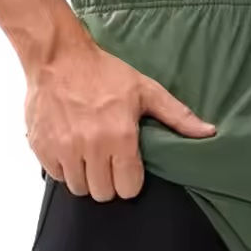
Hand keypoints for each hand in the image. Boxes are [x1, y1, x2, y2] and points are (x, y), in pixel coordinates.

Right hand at [24, 41, 215, 200]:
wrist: (58, 57)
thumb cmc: (104, 73)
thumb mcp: (147, 91)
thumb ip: (178, 116)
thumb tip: (208, 132)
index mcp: (119, 137)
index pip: (128, 188)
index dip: (131, 181)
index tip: (129, 169)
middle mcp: (90, 147)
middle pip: (104, 193)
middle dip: (110, 182)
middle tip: (110, 163)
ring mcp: (62, 149)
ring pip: (79, 189)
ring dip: (87, 178)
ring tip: (91, 156)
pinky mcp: (41, 147)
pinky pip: (57, 176)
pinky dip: (65, 169)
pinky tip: (72, 150)